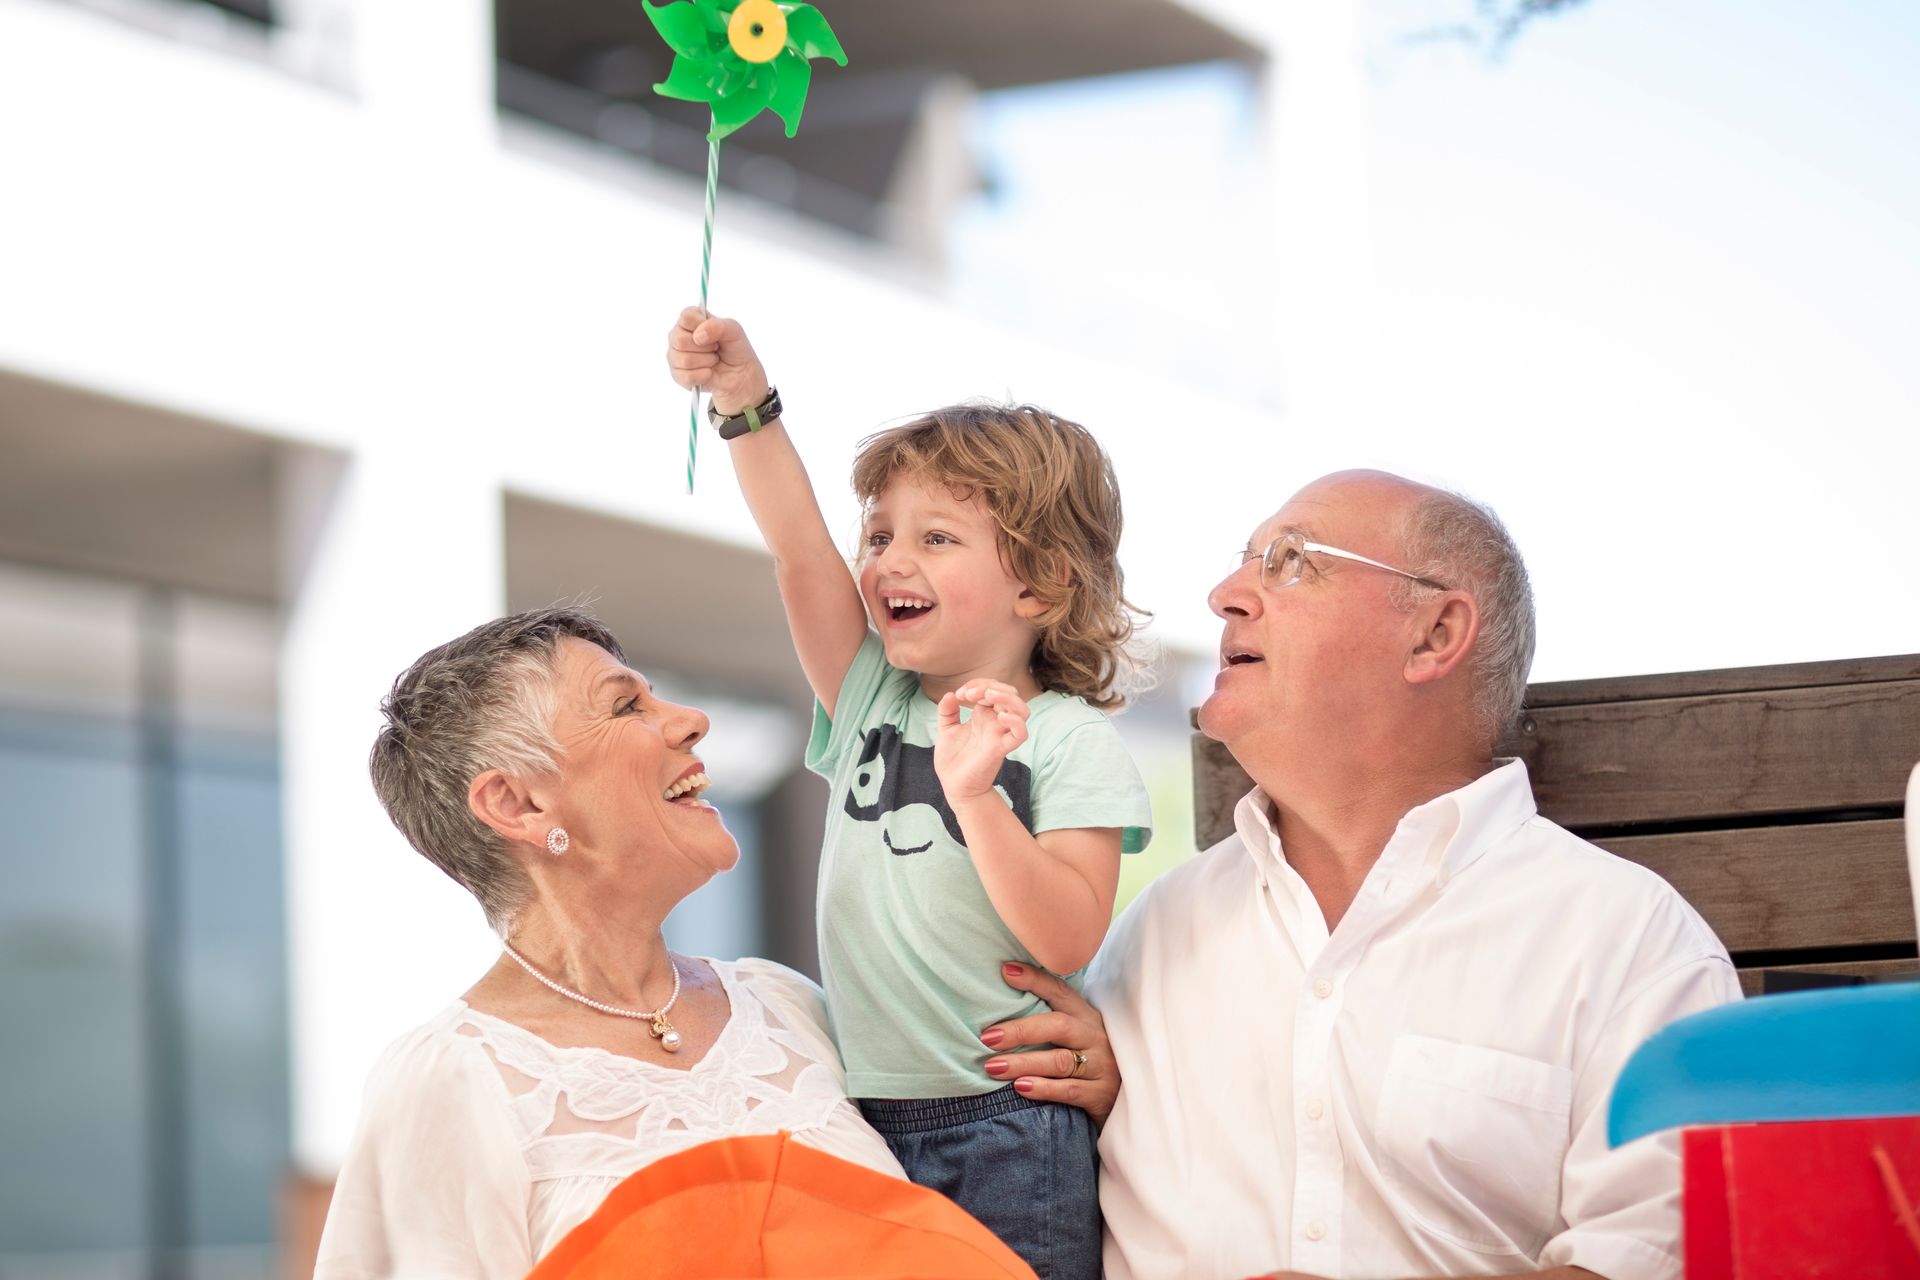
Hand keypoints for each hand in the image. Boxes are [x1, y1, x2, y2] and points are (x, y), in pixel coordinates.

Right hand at [664, 307, 769, 415]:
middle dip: (706, 347)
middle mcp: (678, 336)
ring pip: (685, 360)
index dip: (702, 325)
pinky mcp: (678, 376)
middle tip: (715, 348)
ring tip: (713, 360)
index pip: (686, 316)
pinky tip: (709, 372)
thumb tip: (698, 336)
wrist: (740, 374)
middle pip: (680, 340)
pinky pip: (687, 376)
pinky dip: (704, 375)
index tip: (714, 333)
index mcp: (690, 320)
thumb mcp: (734, 330)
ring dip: (707, 362)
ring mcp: (676, 356)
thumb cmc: (735, 349)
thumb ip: (717, 325)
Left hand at [934, 681, 1029, 803]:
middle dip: (990, 687)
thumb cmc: (953, 760)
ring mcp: (1000, 734)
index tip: (959, 695)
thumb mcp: (946, 730)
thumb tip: (950, 694)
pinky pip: (1020, 734)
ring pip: (1022, 710)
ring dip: (1007, 698)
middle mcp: (995, 722)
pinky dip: (1016, 722)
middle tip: (968, 695)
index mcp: (984, 715)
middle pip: (1010, 694)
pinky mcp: (1001, 748)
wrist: (954, 786)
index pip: (992, 688)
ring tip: (988, 697)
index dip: (978, 684)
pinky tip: (1000, 716)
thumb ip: (947, 711)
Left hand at [979, 962, 1119, 1125]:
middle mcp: (1096, 1038)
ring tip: (993, 1067)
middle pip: (1058, 1026)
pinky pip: (1069, 1090)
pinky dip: (1043, 1088)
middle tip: (988, 1037)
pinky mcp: (1101, 1095)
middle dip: (1020, 1030)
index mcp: (1087, 1018)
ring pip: (1059, 1061)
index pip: (1060, 992)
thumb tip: (1007, 1002)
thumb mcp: (1079, 1037)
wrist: (1127, 1101)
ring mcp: (1101, 1066)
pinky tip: (1020, 1087)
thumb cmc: (1092, 1063)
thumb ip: (1052, 1023)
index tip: (1006, 971)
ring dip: (1023, 1062)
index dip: (1035, 980)